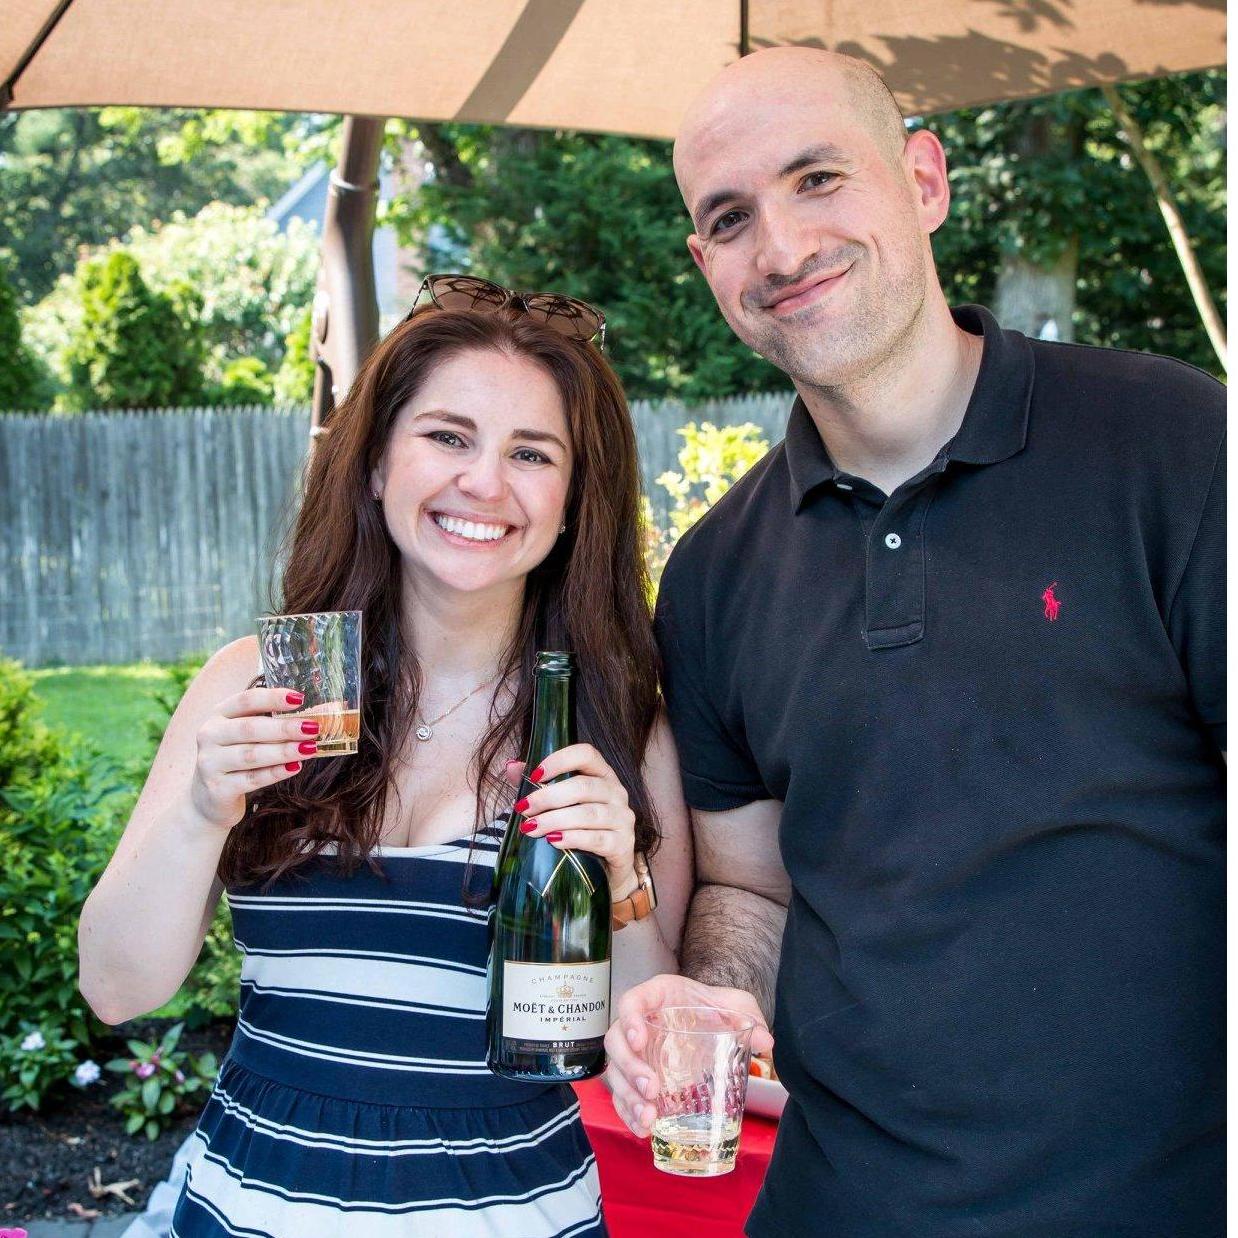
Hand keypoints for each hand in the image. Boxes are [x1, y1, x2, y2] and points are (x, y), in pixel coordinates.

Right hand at [189, 687, 318, 829]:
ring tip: (310, 748)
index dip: (272, 698)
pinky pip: (251, 779)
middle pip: (249, 728)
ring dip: (284, 751)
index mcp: (218, 715)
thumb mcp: (248, 736)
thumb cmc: (237, 759)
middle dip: (284, 728)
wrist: (208, 800)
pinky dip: (275, 773)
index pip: (245, 700)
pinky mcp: (218, 789)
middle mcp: (209, 736)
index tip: (300, 698)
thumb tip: (322, 712)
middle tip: (312, 728)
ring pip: (251, 755)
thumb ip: (274, 722)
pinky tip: (295, 767)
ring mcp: (210, 763)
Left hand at [507, 745, 637, 890]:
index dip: (560, 760)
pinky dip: (572, 839)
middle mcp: (617, 792)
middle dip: (547, 797)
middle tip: (524, 809)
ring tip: (531, 828)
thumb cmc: (583, 827)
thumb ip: (539, 783)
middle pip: (583, 786)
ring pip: (588, 814)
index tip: (534, 776)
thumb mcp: (563, 803)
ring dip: (554, 820)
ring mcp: (623, 818)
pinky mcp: (623, 844)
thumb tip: (511, 766)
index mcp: (603, 774)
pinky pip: (596, 838)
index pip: (586, 754)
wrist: (609, 866)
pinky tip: (553, 841)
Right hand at [603, 973, 773, 1135]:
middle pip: (616, 1042)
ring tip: (648, 1118)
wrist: (710, 1019)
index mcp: (657, 997)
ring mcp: (636, 1052)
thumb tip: (765, 1041)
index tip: (640, 1039)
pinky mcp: (638, 1077)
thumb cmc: (714, 1007)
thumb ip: (748, 1016)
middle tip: (652, 1090)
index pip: (631, 1001)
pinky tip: (642, 1129)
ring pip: (615, 1073)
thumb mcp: (734, 1004)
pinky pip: (621, 1095)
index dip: (629, 1019)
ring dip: (627, 1097)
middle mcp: (640, 1023)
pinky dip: (628, 1113)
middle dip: (629, 1068)